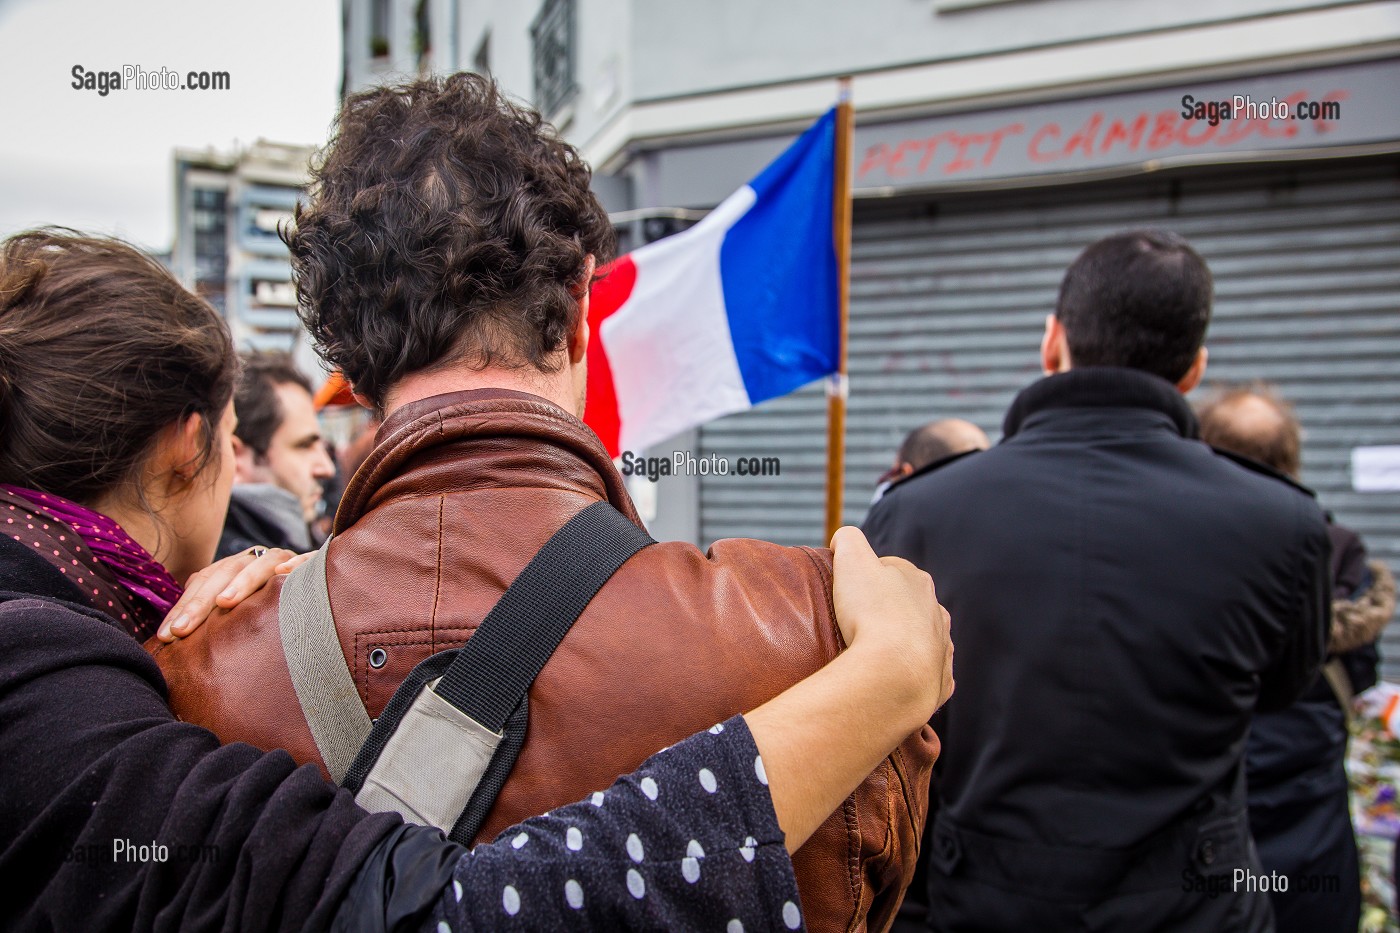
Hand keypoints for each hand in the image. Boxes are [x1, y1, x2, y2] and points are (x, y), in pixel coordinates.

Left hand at [156, 547, 310, 641]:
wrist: (318, 592)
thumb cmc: (269, 613)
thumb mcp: (236, 614)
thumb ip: (212, 621)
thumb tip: (171, 642)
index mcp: (234, 569)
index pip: (203, 582)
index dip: (183, 607)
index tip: (165, 636)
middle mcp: (256, 560)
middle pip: (225, 573)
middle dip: (200, 602)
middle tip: (181, 630)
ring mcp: (285, 559)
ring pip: (261, 563)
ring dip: (243, 581)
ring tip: (224, 602)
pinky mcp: (314, 564)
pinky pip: (307, 559)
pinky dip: (297, 564)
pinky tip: (284, 572)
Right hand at [829, 526, 953, 720]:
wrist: (894, 673)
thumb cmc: (872, 614)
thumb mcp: (852, 561)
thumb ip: (848, 540)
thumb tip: (843, 539)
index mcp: (916, 580)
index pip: (891, 568)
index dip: (867, 576)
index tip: (849, 591)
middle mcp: (935, 611)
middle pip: (909, 603)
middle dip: (888, 609)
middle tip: (857, 623)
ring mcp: (940, 646)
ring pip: (922, 638)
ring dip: (903, 642)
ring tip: (874, 653)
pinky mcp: (940, 679)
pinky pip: (927, 673)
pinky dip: (912, 674)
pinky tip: (894, 679)